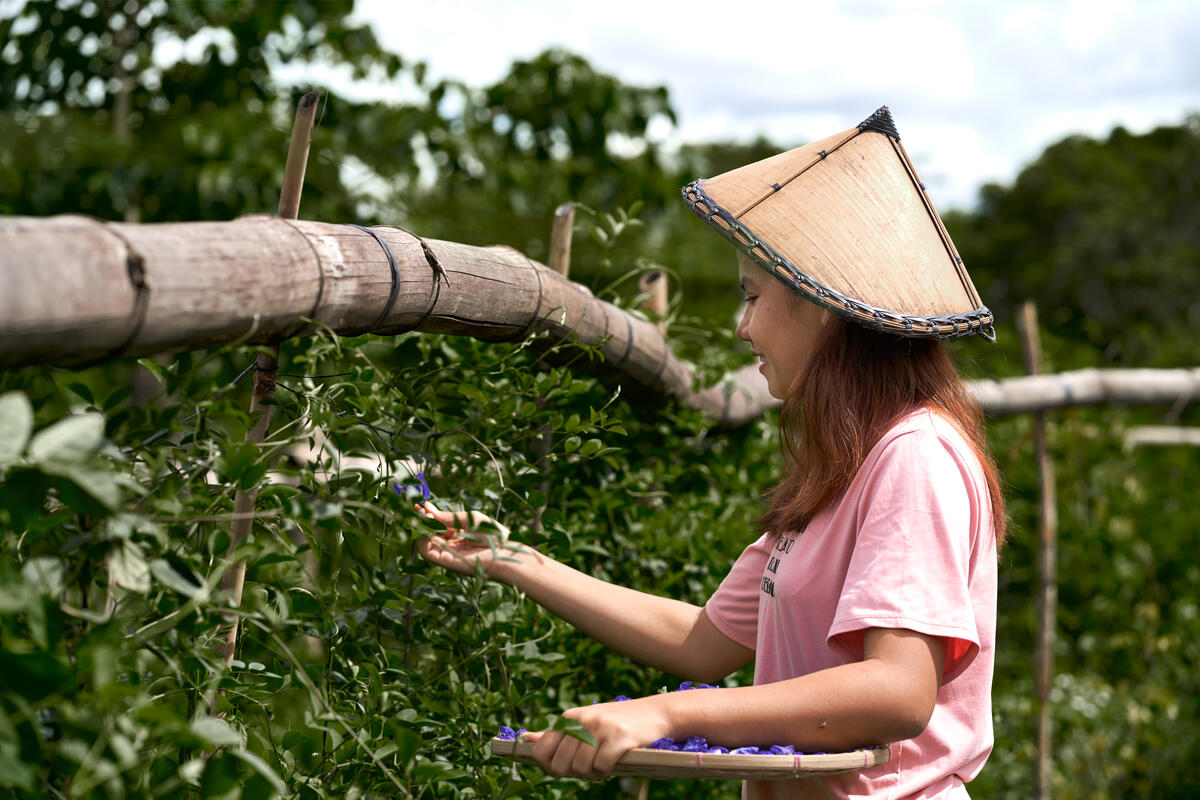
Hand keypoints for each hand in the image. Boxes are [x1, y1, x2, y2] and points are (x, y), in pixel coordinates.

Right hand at [415, 501, 528, 578]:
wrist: (505, 552)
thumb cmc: (493, 535)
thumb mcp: (469, 520)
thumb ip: (449, 517)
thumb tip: (429, 511)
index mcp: (457, 536)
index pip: (437, 526)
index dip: (429, 516)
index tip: (422, 504)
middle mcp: (450, 546)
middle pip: (429, 534)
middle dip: (422, 520)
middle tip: (419, 508)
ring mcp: (448, 555)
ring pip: (425, 543)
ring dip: (421, 528)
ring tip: (424, 516)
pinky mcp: (446, 562)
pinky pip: (427, 552)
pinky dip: (423, 540)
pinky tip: (427, 527)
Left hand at [526, 695, 672, 779]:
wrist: (656, 713)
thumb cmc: (617, 721)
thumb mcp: (585, 721)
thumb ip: (558, 733)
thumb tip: (526, 739)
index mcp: (570, 717)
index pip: (542, 750)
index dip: (550, 766)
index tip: (565, 768)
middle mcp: (582, 720)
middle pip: (560, 764)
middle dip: (573, 773)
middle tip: (588, 768)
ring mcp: (600, 728)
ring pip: (581, 768)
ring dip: (591, 773)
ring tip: (602, 764)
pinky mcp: (619, 737)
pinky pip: (601, 767)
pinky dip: (606, 771)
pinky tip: (613, 762)